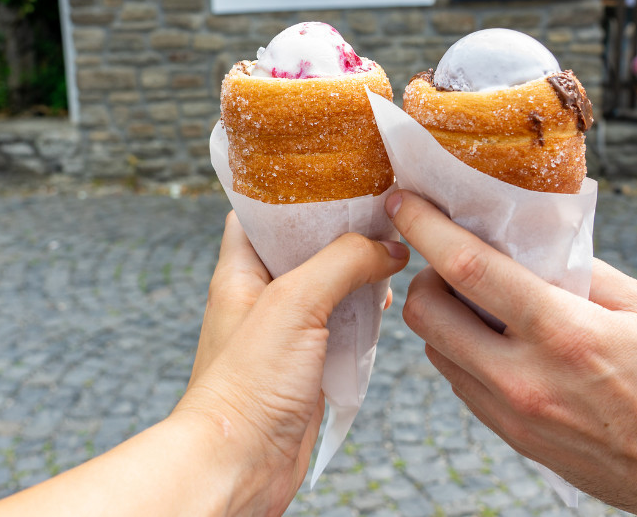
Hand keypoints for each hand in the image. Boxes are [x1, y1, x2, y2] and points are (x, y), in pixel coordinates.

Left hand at [173, 211, 407, 514]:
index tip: (344, 173)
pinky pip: (344, 325)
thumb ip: (343, 262)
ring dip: (363, 274)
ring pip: (332, 284)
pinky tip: (391, 307)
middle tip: (387, 214)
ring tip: (397, 257)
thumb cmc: (247, 385)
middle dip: (347, 231)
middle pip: (308, 245)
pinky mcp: (310, 363)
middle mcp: (262, 294)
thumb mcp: (295, 303)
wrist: (240, 462)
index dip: (300, 191)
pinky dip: (368, 313)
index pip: (265, 210)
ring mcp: (287, 330)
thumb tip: (390, 248)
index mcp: (242, 269)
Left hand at [387, 191, 636, 516]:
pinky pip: (463, 386)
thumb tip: (530, 243)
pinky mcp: (517, 441)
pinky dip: (464, 353)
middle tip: (455, 260)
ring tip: (484, 301)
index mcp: (564, 333)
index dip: (425, 228)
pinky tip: (501, 340)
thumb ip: (581, 271)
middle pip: (429, 315)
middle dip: (427, 276)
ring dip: (445, 317)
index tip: (404, 201)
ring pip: (438, 352)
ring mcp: (515, 417)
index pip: (467, 269)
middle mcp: (526, 379)